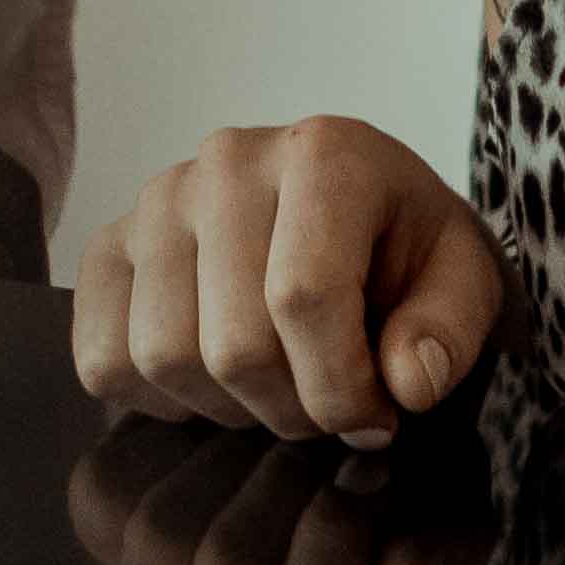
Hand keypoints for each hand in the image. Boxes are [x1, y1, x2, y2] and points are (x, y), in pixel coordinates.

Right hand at [69, 115, 512, 440]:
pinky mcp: (111, 245)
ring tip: (276, 385)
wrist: (355, 218)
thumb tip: (406, 382)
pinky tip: (213, 380)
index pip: (304, 297)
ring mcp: (157, 200)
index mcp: (324, 153)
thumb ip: (448, 331)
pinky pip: (101, 357)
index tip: (378, 412)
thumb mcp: (463, 282)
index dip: (341, 386)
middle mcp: (227, 160)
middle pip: (233, 343)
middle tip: (328, 404)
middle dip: (292, 409)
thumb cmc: (406, 252)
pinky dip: (156, 399)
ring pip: (163, 357)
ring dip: (228, 408)